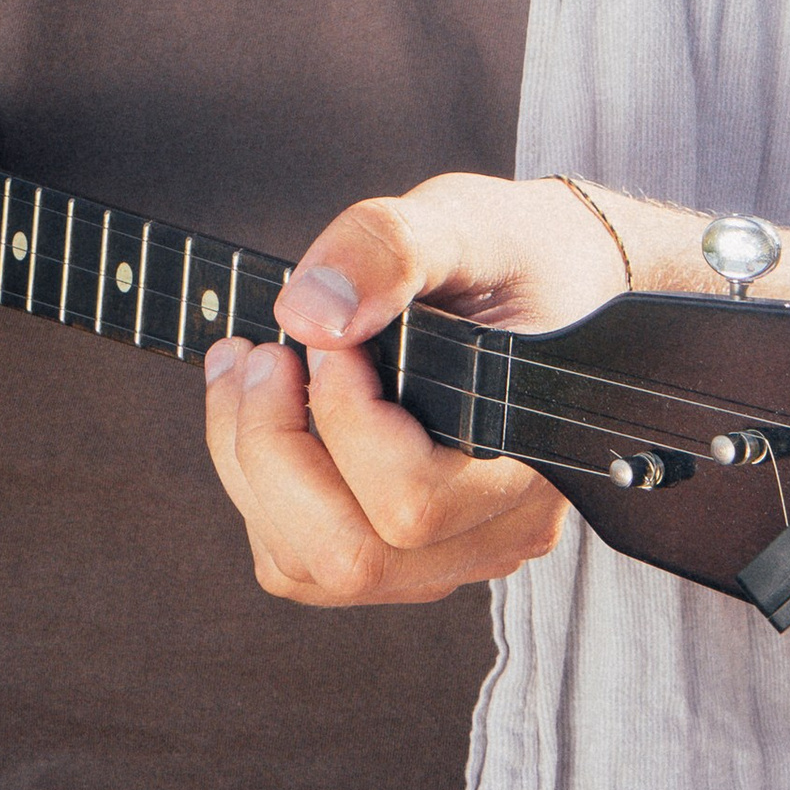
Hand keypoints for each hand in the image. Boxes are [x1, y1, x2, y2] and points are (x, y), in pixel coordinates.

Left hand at [201, 174, 626, 606]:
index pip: (414, 499)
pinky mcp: (400, 554)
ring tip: (245, 369)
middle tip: (260, 353)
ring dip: (251, 466)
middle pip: (353, 554)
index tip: (327, 339)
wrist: (544, 284)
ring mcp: (448, 554)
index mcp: (533, 460)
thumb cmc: (514, 258)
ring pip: (314, 566)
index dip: (342, 421)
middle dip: (273, 448)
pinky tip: (260, 410)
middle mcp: (499, 530)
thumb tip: (306, 315)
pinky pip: (299, 561)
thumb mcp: (464, 223)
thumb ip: (391, 248)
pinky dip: (257, 488)